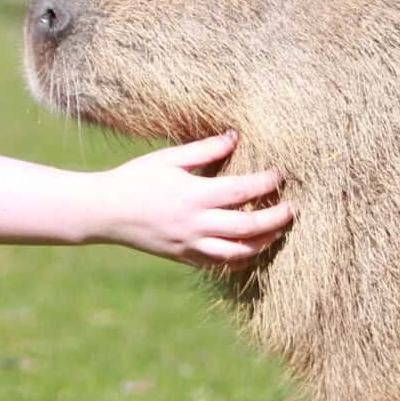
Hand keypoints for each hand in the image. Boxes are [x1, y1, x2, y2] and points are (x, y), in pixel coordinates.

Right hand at [100, 130, 293, 269]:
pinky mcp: (184, 258)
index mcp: (193, 195)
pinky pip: (220, 264)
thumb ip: (204, 149)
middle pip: (247, 227)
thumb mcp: (168, 158)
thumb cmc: (136, 179)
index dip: (265, 183)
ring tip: (277, 230)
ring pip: (238, 252)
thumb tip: (235, 136)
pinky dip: (240, 258)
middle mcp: (195, 224)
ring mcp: (190, 245)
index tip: (279, 175)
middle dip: (275, 218)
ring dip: (263, 242)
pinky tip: (251, 247)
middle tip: (293, 209)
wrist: (106, 212)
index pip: (241, 191)